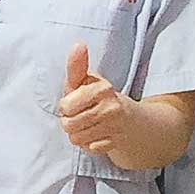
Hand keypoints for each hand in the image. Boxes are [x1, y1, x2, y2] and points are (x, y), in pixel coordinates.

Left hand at [56, 42, 130, 156]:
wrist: (128, 118)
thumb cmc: (97, 97)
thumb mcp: (85, 80)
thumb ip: (77, 65)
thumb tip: (78, 45)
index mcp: (102, 88)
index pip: (66, 106)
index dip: (66, 106)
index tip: (75, 102)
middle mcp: (111, 107)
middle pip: (68, 125)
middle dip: (70, 121)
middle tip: (82, 115)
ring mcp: (116, 127)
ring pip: (77, 139)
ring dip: (78, 134)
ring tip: (89, 124)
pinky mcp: (116, 143)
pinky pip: (89, 149)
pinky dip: (89, 144)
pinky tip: (97, 135)